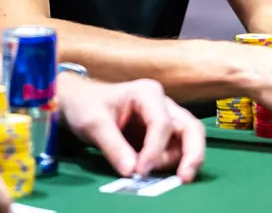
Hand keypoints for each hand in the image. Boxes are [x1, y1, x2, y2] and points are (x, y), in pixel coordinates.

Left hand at [57, 76, 204, 182]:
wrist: (79, 103)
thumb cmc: (86, 105)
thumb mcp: (94, 123)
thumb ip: (114, 147)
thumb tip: (132, 172)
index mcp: (147, 93)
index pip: (162, 123)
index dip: (155, 149)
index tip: (141, 171)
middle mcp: (162, 104)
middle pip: (190, 128)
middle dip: (192, 154)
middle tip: (185, 178)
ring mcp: (164, 118)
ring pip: (186, 140)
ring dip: (176, 161)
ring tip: (150, 172)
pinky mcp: (160, 135)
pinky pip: (174, 150)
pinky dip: (170, 163)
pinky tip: (153, 171)